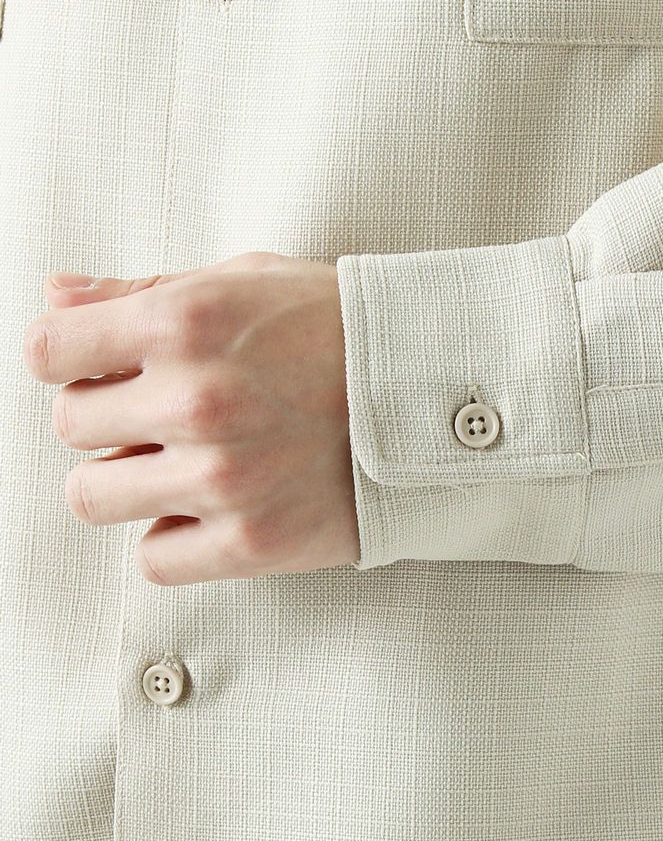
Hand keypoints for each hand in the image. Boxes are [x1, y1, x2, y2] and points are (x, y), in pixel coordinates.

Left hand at [22, 251, 360, 584]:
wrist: (436, 388)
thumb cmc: (342, 327)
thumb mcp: (246, 281)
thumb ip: (142, 290)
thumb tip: (58, 295)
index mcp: (186, 322)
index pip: (48, 351)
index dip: (70, 357)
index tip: (98, 366)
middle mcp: (196, 399)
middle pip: (70, 425)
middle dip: (111, 415)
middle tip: (167, 409)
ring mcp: (223, 477)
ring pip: (93, 496)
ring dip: (128, 479)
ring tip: (183, 460)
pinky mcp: (252, 542)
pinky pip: (153, 559)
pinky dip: (175, 536)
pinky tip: (215, 504)